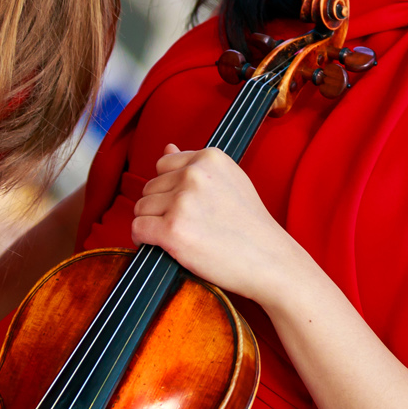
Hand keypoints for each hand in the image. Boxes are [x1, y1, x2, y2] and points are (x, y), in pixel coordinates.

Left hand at [130, 145, 310, 302]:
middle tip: (185, 225)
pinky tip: (162, 245)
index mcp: (209, 158)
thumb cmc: (251, 225)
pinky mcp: (173, 230)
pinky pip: (137, 228)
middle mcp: (194, 175)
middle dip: (159, 207)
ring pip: (141, 208)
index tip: (186, 206)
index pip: (163, 165)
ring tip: (177, 236)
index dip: (170, 188)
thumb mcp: (230, 181)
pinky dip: (143, 239)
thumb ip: (196, 165)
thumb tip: (167, 147)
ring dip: (151, 223)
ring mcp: (183, 202)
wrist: (270, 260)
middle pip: (149, 187)